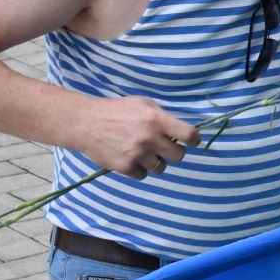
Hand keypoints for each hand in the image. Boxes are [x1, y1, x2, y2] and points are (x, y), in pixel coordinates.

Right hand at [82, 97, 202, 179]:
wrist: (85, 123)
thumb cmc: (117, 111)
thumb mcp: (143, 104)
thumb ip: (163, 116)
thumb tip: (181, 130)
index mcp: (157, 120)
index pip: (189, 135)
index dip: (194, 140)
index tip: (192, 142)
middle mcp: (149, 138)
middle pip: (178, 155)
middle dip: (173, 152)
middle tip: (163, 147)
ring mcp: (137, 154)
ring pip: (161, 167)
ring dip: (155, 161)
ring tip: (143, 152)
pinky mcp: (124, 167)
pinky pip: (143, 175)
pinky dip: (139, 169)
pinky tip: (131, 159)